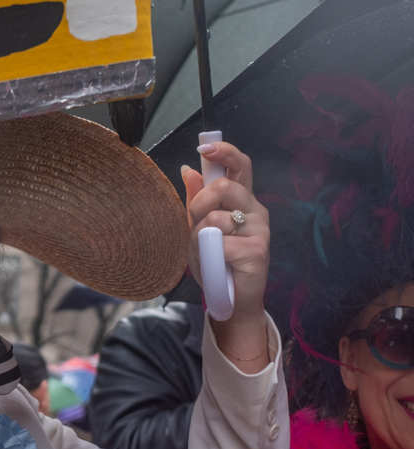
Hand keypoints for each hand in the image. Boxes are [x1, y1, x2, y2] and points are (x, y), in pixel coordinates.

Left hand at [182, 141, 270, 370]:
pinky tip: (219, 265)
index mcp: (242, 201)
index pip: (240, 166)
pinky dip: (210, 256)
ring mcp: (260, 230)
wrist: (228, 299)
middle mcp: (256, 210)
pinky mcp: (258, 251)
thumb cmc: (216, 262)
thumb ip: (197, 200)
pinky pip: (221, 243)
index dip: (224, 153)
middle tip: (196, 224)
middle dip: (200, 204)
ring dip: (201, 238)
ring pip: (216, 218)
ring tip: (208, 253)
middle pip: (224, 186)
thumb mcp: (199, 229)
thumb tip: (188, 169)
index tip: (204, 149)